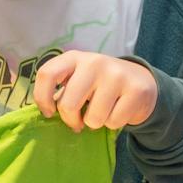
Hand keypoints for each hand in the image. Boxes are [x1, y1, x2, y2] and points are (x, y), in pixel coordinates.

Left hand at [34, 52, 157, 131]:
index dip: (42, 98)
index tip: (49, 113)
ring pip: (93, 118)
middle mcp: (94, 62)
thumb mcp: (78, 80)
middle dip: (71, 120)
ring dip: (95, 123)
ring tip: (103, 112)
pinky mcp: (136, 89)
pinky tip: (119, 110)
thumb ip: (62, 92)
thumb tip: (48, 115)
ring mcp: (117, 74)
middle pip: (68, 104)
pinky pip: (114, 122)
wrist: (140, 80)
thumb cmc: (99, 85)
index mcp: (74, 57)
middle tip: (78, 122)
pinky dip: (114, 124)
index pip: (47, 74)